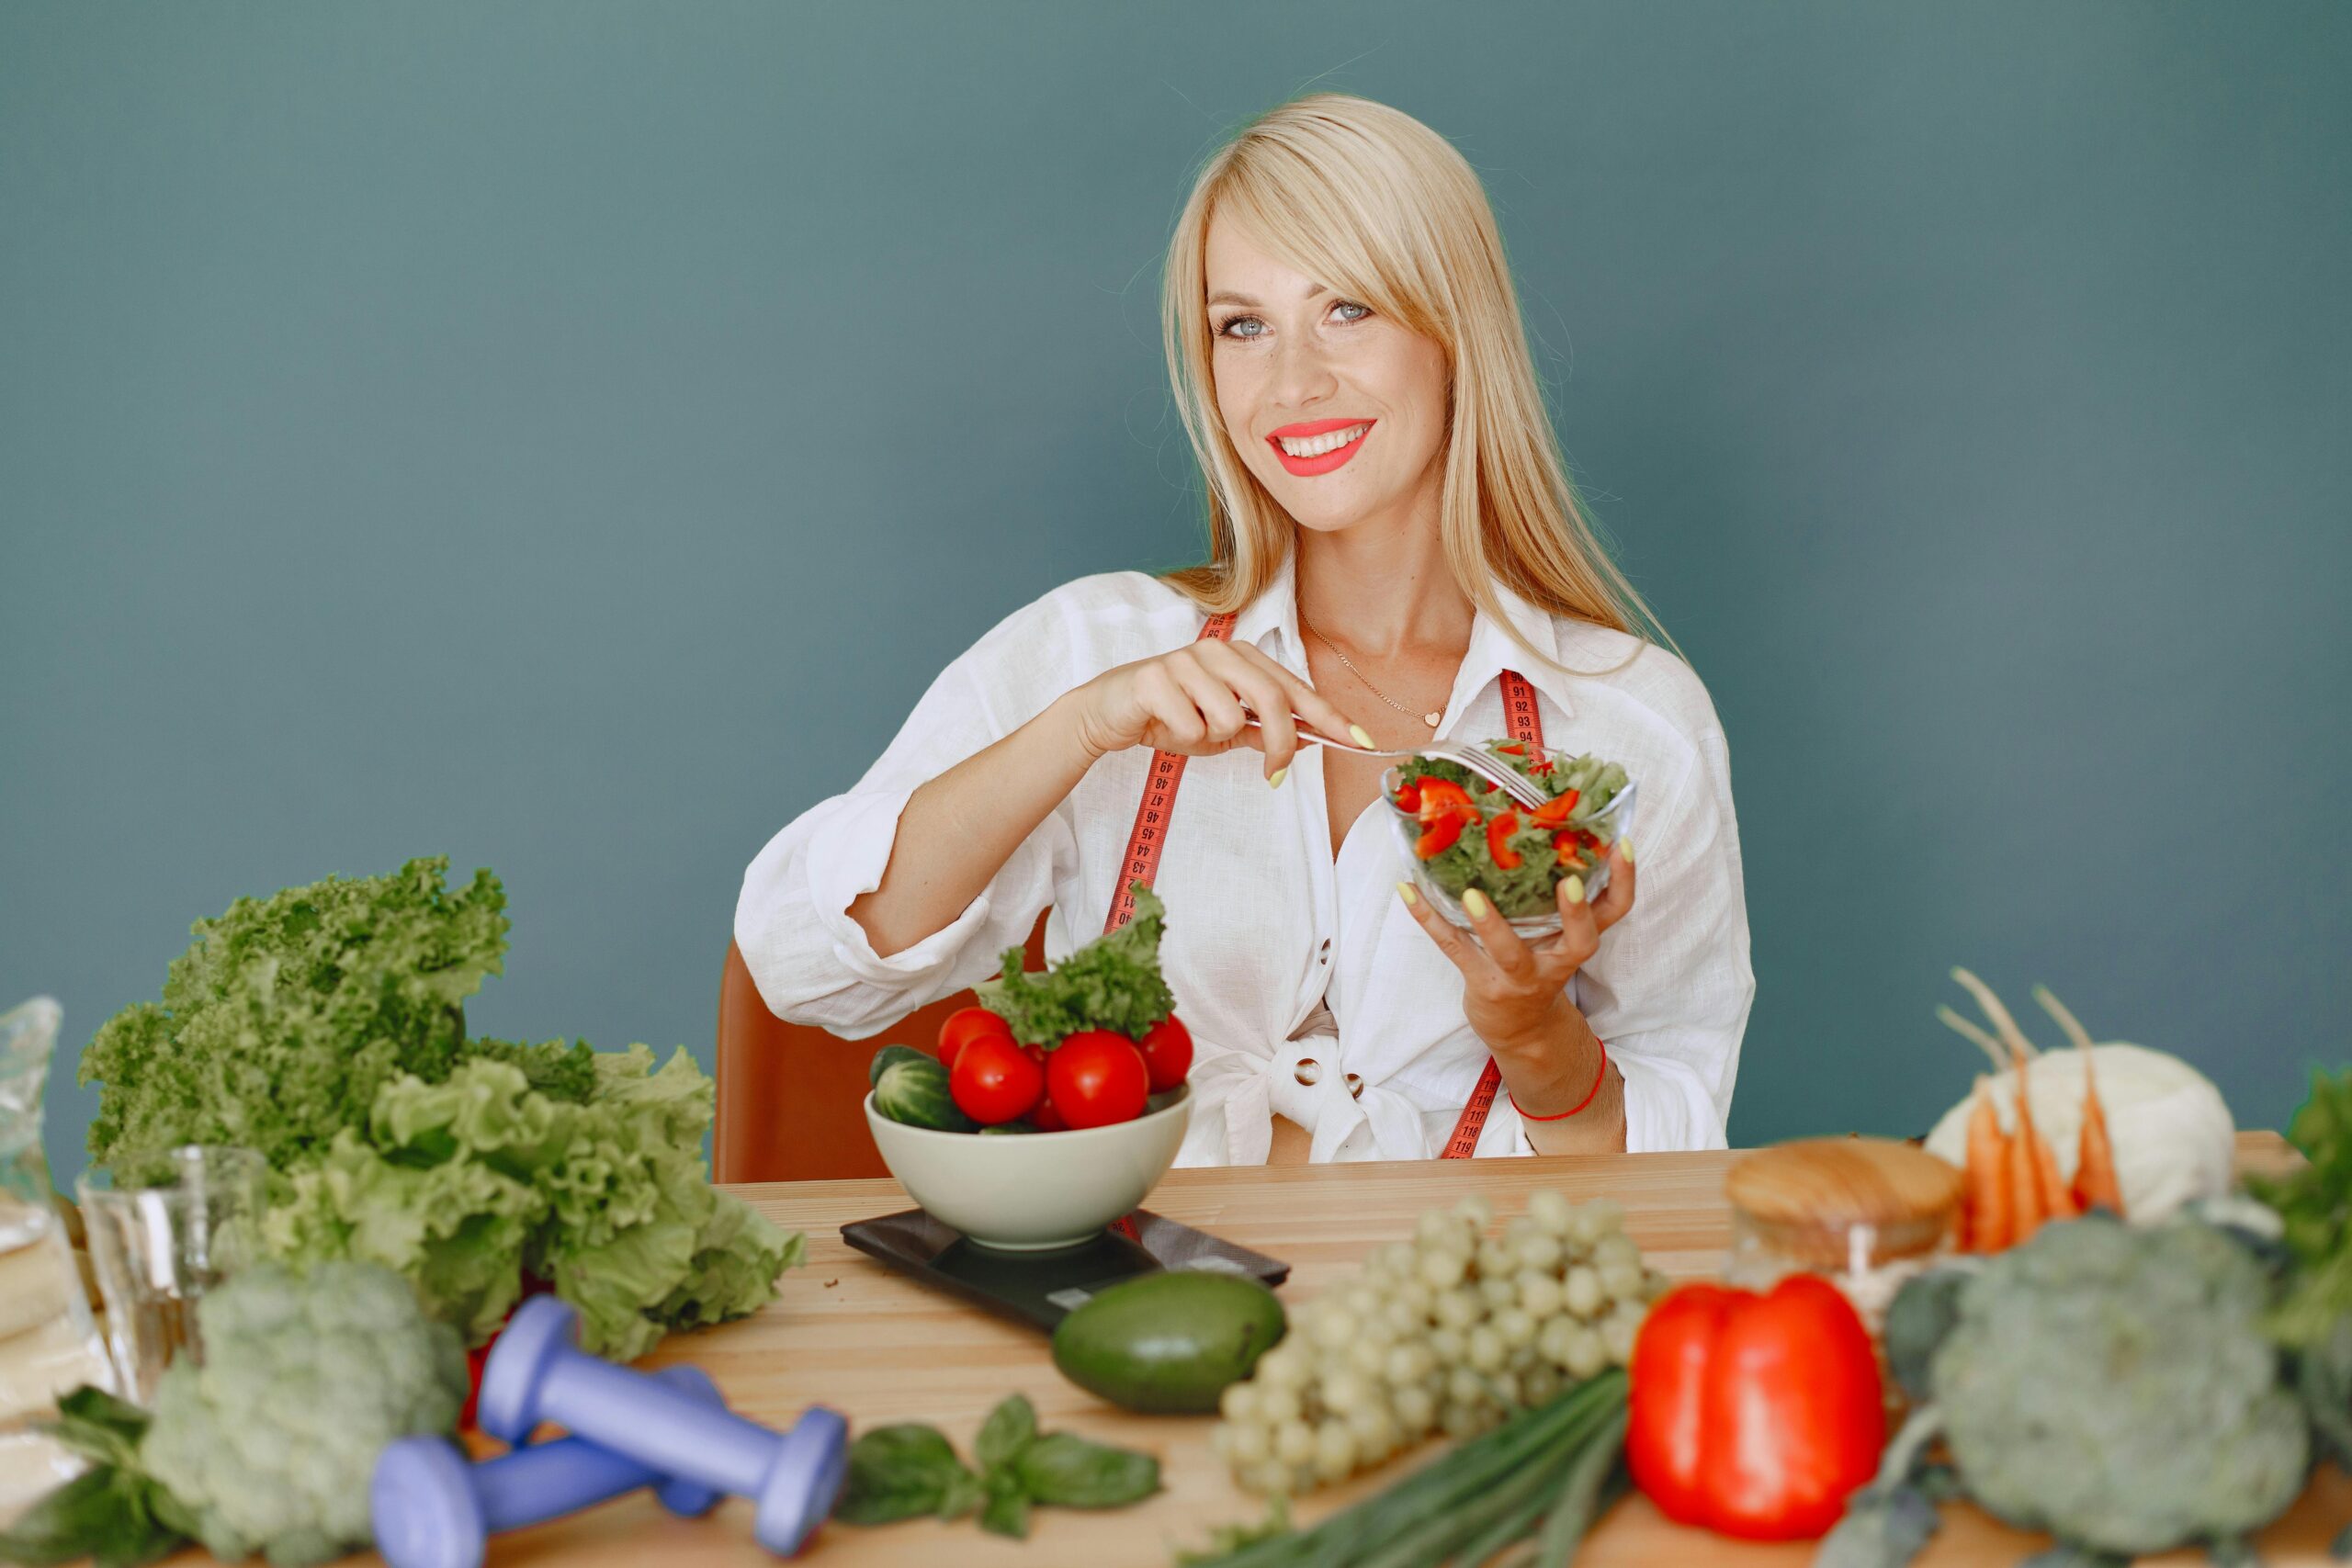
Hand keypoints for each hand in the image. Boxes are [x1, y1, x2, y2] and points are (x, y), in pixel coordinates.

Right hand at [1071, 637, 1359, 782]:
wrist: (1109, 713)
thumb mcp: (1223, 728)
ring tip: (1188, 728)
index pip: (1294, 688)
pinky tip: (1164, 724)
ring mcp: (1186, 660)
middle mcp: (1218, 650)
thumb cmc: (1171, 715)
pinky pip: (1191, 725)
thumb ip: (1264, 730)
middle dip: (1279, 745)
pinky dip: (1181, 737)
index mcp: (1241, 657)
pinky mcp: (1155, 678)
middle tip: (1272, 774)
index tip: (1361, 741)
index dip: (1330, 716)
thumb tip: (1312, 738)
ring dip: (1211, 737)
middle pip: (1272, 700)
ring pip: (1229, 717)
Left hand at [1396, 842, 1636, 1052]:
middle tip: (1567, 880)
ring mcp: (1518, 976)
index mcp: (1577, 940)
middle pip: (1580, 941)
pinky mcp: (1481, 982)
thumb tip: (1552, 825)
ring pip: (1508, 952)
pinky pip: (1453, 947)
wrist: (1521, 1030)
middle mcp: (1555, 961)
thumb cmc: (1541, 965)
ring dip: (1490, 923)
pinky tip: (1407, 890)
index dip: (1624, 880)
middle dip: (1576, 912)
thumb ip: (1560, 895)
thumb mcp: (1561, 935)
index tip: (1623, 843)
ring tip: (1471, 893)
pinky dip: (1428, 917)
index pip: (1615, 911)